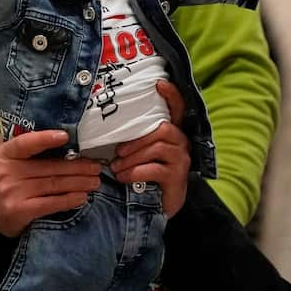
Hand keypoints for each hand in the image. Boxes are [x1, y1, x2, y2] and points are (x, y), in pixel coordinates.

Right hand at [0, 130, 101, 236]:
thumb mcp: (1, 156)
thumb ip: (18, 140)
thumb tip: (47, 124)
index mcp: (3, 154)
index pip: (25, 143)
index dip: (45, 139)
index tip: (65, 136)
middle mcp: (7, 173)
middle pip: (49, 167)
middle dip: (77, 166)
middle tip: (96, 165)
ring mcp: (13, 193)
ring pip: (54, 185)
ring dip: (79, 182)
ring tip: (95, 180)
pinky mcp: (20, 211)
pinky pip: (51, 203)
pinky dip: (69, 200)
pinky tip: (82, 197)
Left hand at [110, 80, 189, 216]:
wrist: (157, 207)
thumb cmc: (145, 175)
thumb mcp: (139, 154)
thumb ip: (134, 139)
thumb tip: (108, 126)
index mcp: (172, 133)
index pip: (178, 108)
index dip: (171, 95)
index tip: (159, 83)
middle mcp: (181, 143)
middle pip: (161, 130)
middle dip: (136, 141)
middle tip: (117, 153)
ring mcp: (182, 160)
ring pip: (157, 148)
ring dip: (131, 158)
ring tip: (116, 168)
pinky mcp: (177, 177)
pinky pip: (155, 168)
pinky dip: (135, 172)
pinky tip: (123, 177)